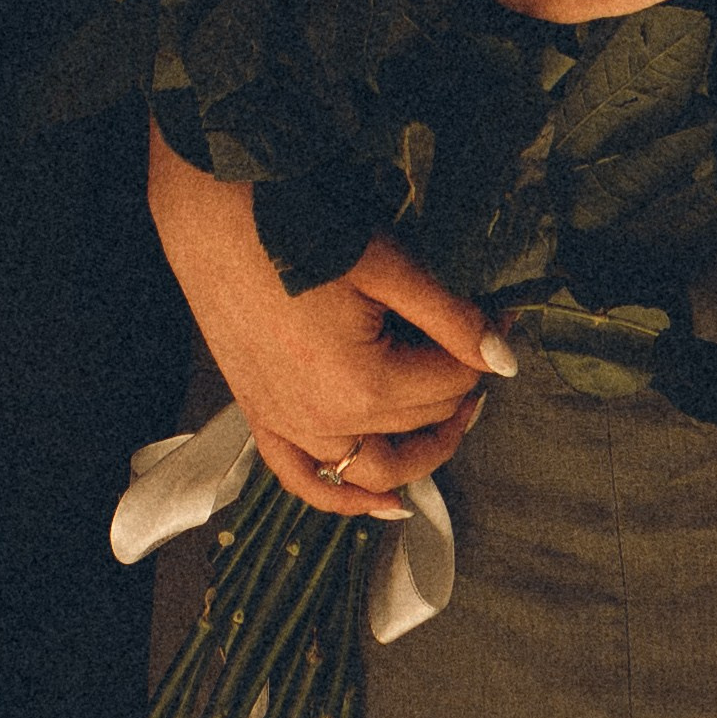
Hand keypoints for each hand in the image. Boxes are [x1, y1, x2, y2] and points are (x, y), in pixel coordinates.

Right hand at [149, 126, 513, 519]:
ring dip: (421, 450)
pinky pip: (305, 479)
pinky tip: (384, 504)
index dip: (484, 344)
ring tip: (454, 415)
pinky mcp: (260, 417)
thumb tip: (504, 358)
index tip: (502, 312)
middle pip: (421, 419)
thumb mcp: (387, 265)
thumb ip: (450, 318)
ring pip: (375, 468)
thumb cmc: (298, 227)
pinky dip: (345, 498)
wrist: (212, 212)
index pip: (452, 380)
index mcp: (364, 384)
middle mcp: (327, 422)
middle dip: (459, 383)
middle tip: (478, 342)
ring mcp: (289, 426)